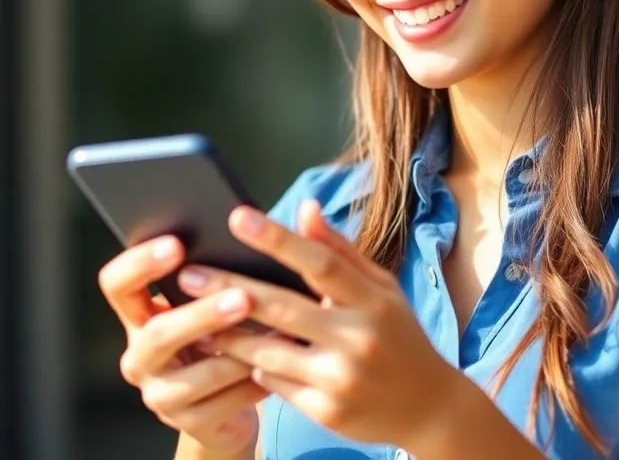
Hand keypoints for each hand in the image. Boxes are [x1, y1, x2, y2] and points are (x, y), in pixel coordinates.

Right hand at [97, 236, 265, 453]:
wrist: (232, 400)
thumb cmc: (230, 329)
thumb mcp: (221, 295)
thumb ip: (231, 262)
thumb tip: (268, 218)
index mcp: (141, 313)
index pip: (118, 284)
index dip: (140, 264)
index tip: (177, 245)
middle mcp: (141, 353)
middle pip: (158, 334)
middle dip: (202, 314)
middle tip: (242, 297)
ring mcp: (159, 393)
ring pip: (194, 376)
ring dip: (239, 352)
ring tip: (278, 332)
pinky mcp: (188, 423)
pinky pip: (222, 403)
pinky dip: (254, 381)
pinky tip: (281, 364)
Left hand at [176, 201, 460, 449]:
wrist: (428, 407)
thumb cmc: (399, 335)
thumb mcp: (382, 288)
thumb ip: (341, 251)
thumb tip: (305, 209)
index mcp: (374, 300)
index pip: (320, 263)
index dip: (278, 239)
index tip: (240, 217)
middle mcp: (359, 338)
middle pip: (284, 308)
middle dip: (230, 289)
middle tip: (188, 274)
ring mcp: (341, 378)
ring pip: (269, 351)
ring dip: (228, 333)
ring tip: (191, 316)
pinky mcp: (326, 411)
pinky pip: (276, 383)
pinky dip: (253, 364)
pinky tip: (231, 351)